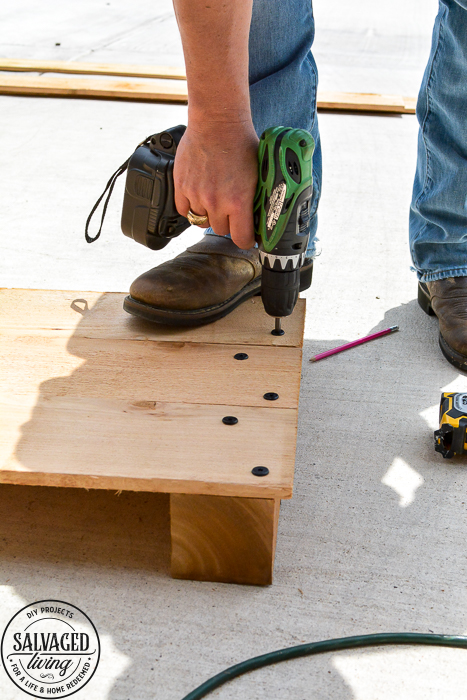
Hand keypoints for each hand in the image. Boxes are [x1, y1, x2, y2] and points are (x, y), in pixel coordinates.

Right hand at [173, 119, 258, 248]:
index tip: (247, 237)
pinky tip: (199, 197)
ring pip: (202, 221)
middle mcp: (216, 202)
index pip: (241, 239)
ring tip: (215, 199)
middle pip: (221, 230)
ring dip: (209, 215)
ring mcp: (196, 195)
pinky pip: (184, 211)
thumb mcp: (258, 174)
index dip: (246, 240)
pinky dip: (191, 208)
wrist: (217, 122)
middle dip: (228, 222)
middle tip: (232, 210)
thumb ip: (255, 198)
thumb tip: (261, 215)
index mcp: (238, 201)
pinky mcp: (181, 186)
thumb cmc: (241, 143)